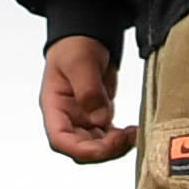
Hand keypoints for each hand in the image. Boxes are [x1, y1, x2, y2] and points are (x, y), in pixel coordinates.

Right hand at [38, 34, 134, 163]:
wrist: (86, 38)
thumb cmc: (75, 46)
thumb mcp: (80, 62)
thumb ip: (88, 89)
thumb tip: (101, 118)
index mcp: (54, 107)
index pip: (60, 140)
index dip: (81, 150)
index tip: (104, 147)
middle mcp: (67, 118)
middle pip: (81, 149)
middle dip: (104, 150)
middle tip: (125, 138)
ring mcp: (83, 119)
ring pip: (97, 146)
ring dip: (116, 146)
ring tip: (134, 134)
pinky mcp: (99, 116)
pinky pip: (109, 137)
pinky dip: (122, 139)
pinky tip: (134, 131)